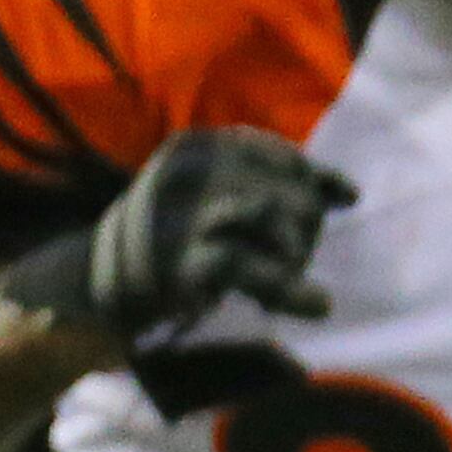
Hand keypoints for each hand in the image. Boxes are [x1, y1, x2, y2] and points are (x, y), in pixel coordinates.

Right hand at [0, 129, 359, 340]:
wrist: (99, 283)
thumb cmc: (172, 236)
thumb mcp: (214, 196)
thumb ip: (274, 187)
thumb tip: (351, 193)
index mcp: (197, 147)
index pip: (280, 155)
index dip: (314, 180)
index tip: (341, 198)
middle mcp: (190, 173)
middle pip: (289, 193)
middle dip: (303, 229)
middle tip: (287, 257)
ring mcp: (185, 216)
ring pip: (279, 222)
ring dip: (296, 255)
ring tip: (290, 278)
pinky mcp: (185, 262)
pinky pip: (256, 269)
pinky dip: (292, 289)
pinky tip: (316, 304)